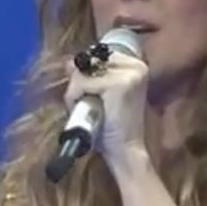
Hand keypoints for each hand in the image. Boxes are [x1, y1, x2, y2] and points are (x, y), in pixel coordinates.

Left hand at [63, 51, 149, 169]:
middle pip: (89, 61)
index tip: (95, 96)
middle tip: (91, 106)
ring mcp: (130, 73)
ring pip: (82, 73)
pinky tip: (89, 114)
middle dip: (80, 84)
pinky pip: (82, 84)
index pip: (98, 55)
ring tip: (90, 111)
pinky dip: (75, 99)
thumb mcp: (99, 95)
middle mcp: (136, 65)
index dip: (87, 75)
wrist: (125, 150)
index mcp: (136, 65)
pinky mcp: (119, 85)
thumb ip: (87, 76)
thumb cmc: (111, 125)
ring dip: (76, 94)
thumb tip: (69, 62)